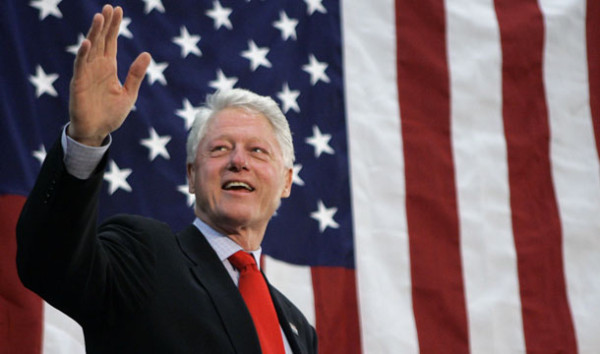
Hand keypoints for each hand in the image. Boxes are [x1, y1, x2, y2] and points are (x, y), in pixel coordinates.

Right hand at [68, 5, 150, 145]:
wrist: (96, 132)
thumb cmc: (111, 114)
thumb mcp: (129, 93)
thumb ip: (136, 74)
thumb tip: (147, 54)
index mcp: (109, 68)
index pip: (112, 42)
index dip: (114, 27)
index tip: (118, 10)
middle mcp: (97, 67)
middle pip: (101, 41)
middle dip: (106, 24)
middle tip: (110, 7)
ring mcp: (87, 73)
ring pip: (90, 48)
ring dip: (94, 33)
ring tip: (100, 17)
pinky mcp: (78, 83)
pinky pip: (80, 66)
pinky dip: (83, 54)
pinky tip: (87, 43)